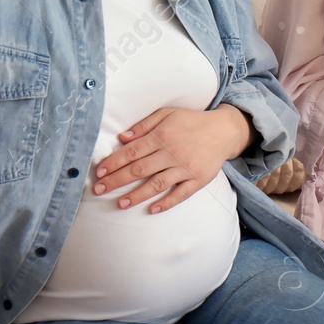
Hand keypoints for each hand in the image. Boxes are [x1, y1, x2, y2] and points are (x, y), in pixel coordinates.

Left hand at [93, 105, 250, 212]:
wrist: (224, 131)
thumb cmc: (192, 121)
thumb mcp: (168, 114)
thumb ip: (144, 125)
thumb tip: (122, 138)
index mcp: (162, 136)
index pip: (132, 152)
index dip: (114, 162)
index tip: (99, 172)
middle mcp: (172, 153)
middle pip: (139, 170)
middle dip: (117, 181)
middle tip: (99, 190)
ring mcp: (185, 168)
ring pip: (156, 184)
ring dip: (137, 195)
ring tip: (121, 204)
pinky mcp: (198, 179)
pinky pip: (181, 194)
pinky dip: (166, 202)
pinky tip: (152, 209)